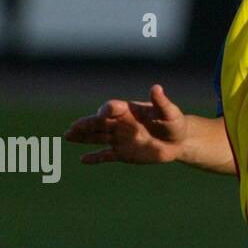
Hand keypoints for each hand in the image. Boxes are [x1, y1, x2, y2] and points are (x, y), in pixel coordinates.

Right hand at [65, 84, 187, 164]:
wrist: (179, 141)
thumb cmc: (174, 123)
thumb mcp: (170, 113)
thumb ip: (162, 102)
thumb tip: (156, 88)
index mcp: (129, 111)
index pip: (113, 108)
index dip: (108, 110)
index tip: (104, 113)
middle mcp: (120, 123)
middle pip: (99, 123)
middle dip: (85, 124)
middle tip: (72, 127)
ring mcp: (120, 138)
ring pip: (97, 137)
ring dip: (83, 137)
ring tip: (68, 136)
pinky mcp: (123, 153)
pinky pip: (106, 155)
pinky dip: (95, 158)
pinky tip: (83, 160)